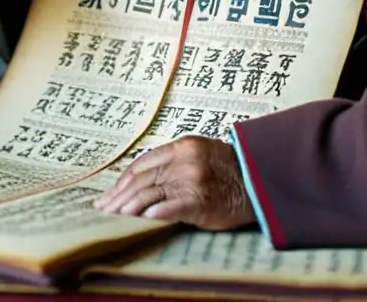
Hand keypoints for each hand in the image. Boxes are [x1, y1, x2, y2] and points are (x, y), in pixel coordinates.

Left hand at [93, 136, 255, 230]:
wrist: (263, 180)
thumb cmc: (230, 170)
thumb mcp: (200, 155)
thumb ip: (173, 163)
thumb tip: (141, 181)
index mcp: (182, 146)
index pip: (142, 163)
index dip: (123, 179)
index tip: (111, 192)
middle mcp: (184, 160)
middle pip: (141, 178)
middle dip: (119, 195)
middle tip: (103, 207)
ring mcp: (192, 180)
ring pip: (149, 193)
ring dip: (128, 207)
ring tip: (113, 216)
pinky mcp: (200, 200)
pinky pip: (170, 207)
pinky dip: (151, 213)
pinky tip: (138, 220)